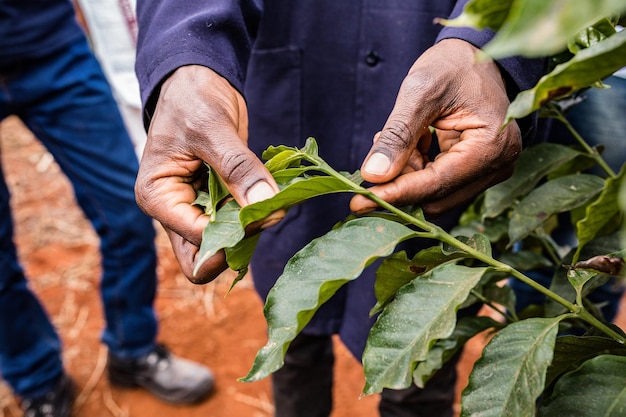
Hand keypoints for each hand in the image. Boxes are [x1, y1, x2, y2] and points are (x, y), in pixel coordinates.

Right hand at [135, 65, 281, 282]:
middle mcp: (174, 210)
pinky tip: (270, 195)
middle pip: (205, 256)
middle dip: (240, 243)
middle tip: (269, 214)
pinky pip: (237, 222)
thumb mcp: (213, 129)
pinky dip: (255, 214)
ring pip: (224, 243)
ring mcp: (195, 208)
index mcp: (158, 197)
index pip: (197, 241)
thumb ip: (238, 168)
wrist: (198, 81)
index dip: (234, 233)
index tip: (269, 211)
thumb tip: (266, 204)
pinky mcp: (216, 201)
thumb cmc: (192, 98)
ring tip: (273, 200)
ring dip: (251, 228)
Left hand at [350, 39, 521, 217]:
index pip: (436, 184)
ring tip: (392, 140)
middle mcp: (498, 164)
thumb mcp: (420, 92)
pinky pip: (441, 182)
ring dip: (408, 174)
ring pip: (436, 193)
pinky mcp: (480, 168)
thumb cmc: (453, 65)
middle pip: (436, 197)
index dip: (395, 194)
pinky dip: (418, 169)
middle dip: (400, 183)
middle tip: (373, 159)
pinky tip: (410, 144)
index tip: (358, 202)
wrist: (476, 53)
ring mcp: (491, 168)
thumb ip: (398, 135)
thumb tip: (373, 176)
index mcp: (491, 145)